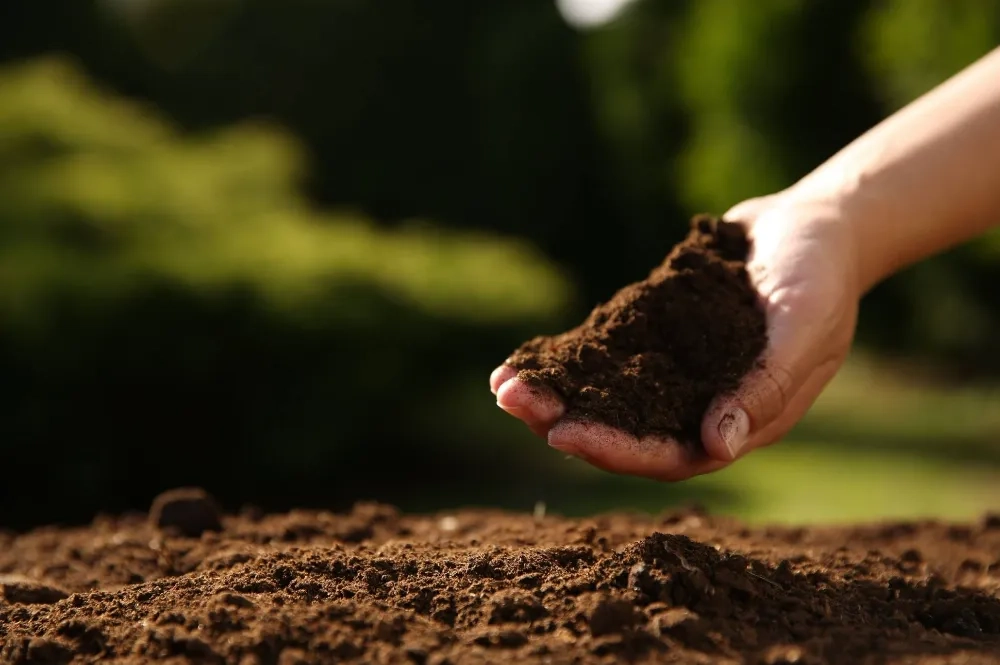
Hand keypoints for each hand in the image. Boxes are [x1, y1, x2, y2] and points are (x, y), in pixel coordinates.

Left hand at [490, 190, 861, 479]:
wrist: (811, 225)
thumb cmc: (819, 277)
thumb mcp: (804, 328)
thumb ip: (765, 387)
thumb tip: (717, 446)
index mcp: (740, 421)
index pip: (670, 453)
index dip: (617, 449)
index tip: (563, 434)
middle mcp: (700, 406)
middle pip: (627, 432)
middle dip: (568, 422)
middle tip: (513, 403)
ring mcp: (676, 374)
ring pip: (609, 399)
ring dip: (558, 395)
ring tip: (503, 385)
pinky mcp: (656, 339)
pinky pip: (606, 358)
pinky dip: (568, 361)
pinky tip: (526, 357)